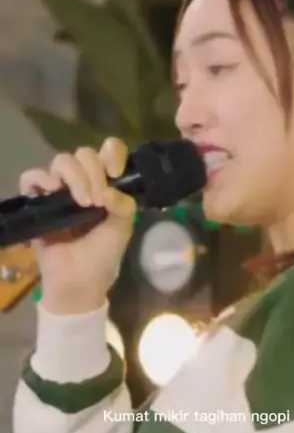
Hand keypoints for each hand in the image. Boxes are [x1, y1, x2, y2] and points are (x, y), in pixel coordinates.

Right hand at [19, 137, 135, 314]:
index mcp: (106, 184)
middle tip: (97, 200)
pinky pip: (31, 177)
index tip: (116, 172)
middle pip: (84, 154)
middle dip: (93, 172)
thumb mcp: (123, 227)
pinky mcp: (38, 202)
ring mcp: (59, 191)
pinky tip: (51, 190)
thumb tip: (107, 190)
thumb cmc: (103, 254)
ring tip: (82, 202)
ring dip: (74, 176)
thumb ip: (123, 203)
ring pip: (61, 161)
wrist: (80, 281)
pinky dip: (41, 179)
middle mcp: (83, 182)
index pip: (109, 152)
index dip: (113, 153)